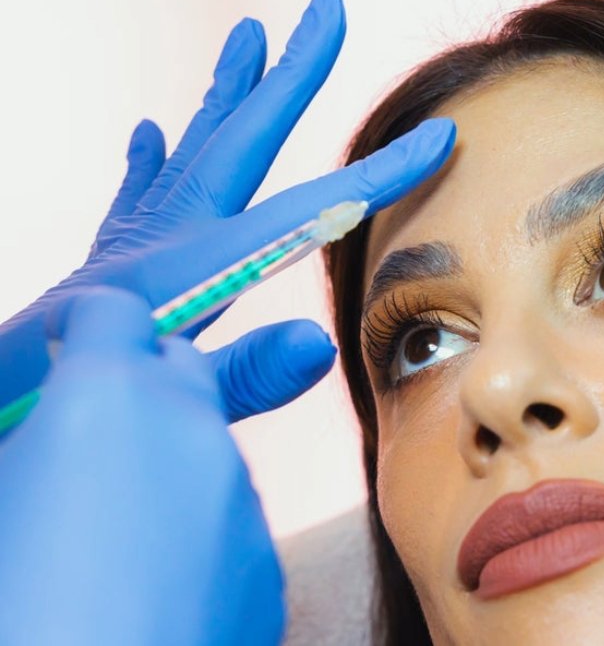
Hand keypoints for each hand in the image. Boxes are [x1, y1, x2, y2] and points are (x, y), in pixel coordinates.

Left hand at [0, 0, 454, 420]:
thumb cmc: (78, 403)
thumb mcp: (172, 400)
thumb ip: (246, 375)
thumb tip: (323, 344)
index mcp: (194, 264)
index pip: (308, 210)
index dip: (379, 174)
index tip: (437, 137)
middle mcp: (166, 233)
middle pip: (244, 137)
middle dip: (293, 71)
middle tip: (324, 6)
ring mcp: (136, 237)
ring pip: (194, 144)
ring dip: (228, 88)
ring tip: (247, 35)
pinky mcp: (112, 256)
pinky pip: (139, 190)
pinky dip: (151, 157)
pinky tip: (149, 132)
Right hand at [0, 287, 283, 643]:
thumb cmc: (14, 603)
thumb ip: (24, 440)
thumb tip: (42, 434)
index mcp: (107, 396)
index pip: (115, 312)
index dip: (86, 327)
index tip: (63, 349)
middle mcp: (192, 430)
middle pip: (177, 368)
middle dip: (135, 381)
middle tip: (81, 432)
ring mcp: (239, 498)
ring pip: (206, 448)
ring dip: (166, 459)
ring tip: (104, 530)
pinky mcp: (264, 563)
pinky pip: (227, 519)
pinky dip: (194, 526)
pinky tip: (144, 584)